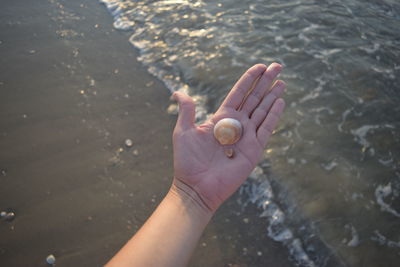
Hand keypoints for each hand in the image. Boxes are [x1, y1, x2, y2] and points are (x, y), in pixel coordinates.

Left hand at [171, 63, 285, 211]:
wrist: (196, 186)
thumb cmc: (187, 161)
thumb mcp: (184, 131)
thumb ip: (187, 110)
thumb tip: (178, 92)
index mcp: (221, 118)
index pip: (238, 93)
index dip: (249, 79)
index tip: (260, 66)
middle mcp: (236, 125)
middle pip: (254, 98)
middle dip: (265, 82)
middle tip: (277, 66)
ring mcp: (246, 137)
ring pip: (262, 111)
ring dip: (272, 95)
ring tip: (282, 81)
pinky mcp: (254, 150)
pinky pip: (266, 129)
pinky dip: (273, 115)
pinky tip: (280, 101)